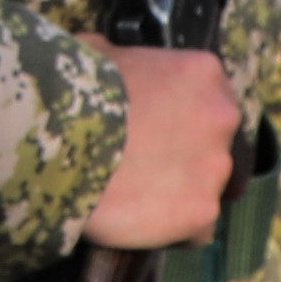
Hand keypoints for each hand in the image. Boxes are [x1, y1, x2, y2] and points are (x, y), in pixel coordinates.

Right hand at [85, 46, 239, 248]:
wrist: (59, 143)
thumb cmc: (73, 90)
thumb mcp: (96, 52)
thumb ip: (120, 56)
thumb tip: (109, 56)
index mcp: (203, 72)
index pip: (211, 97)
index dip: (183, 115)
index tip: (159, 127)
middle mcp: (221, 117)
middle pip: (217, 143)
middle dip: (189, 154)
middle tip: (149, 163)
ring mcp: (214, 167)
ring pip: (209, 187)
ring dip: (182, 192)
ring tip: (141, 197)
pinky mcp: (201, 211)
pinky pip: (197, 228)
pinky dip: (175, 229)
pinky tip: (143, 221)